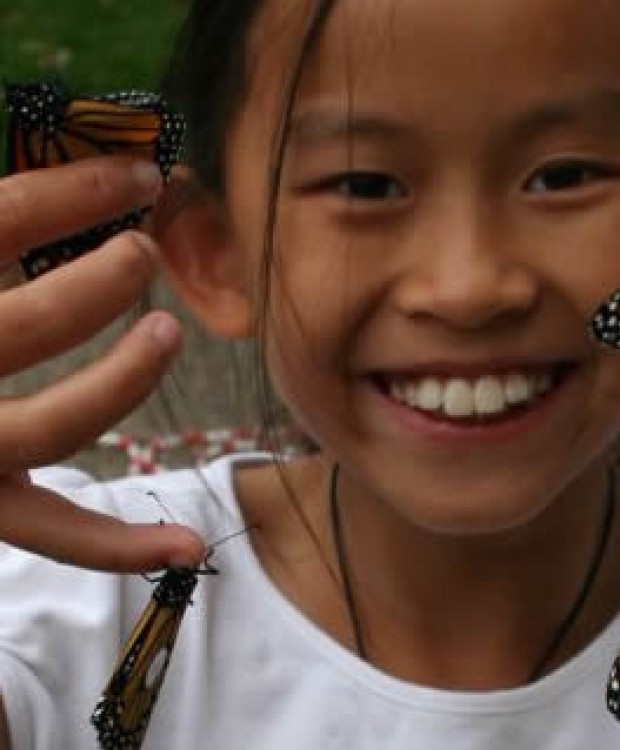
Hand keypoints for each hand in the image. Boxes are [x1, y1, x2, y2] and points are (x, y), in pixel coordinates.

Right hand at [0, 158, 202, 570]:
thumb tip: (69, 172)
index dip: (75, 193)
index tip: (140, 174)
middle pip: (26, 327)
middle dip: (98, 284)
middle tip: (142, 253)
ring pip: (52, 427)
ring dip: (126, 381)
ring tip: (169, 333)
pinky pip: (53, 534)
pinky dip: (120, 544)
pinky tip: (189, 544)